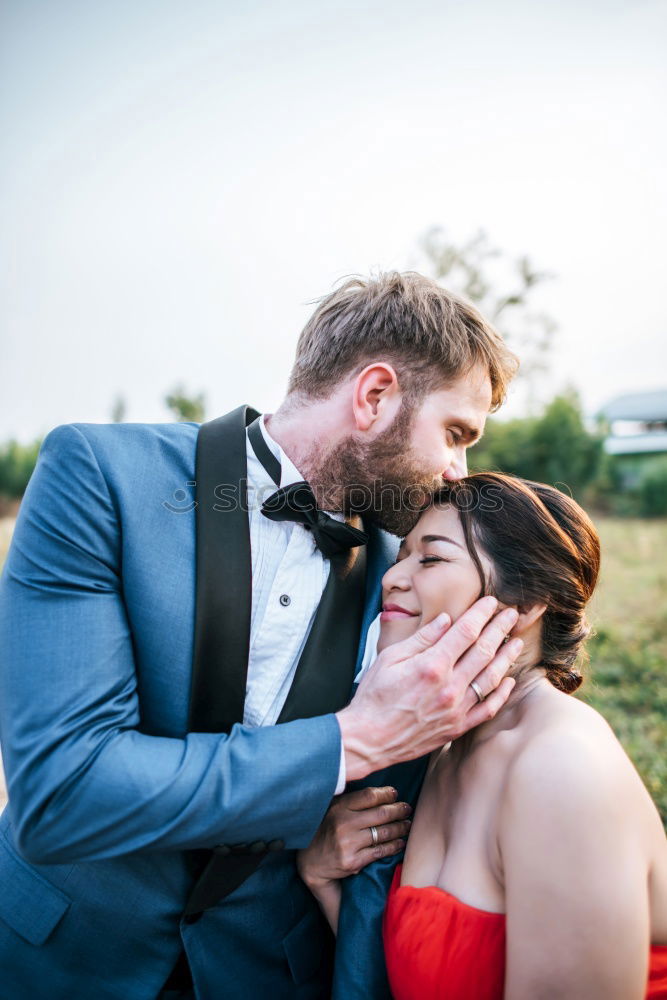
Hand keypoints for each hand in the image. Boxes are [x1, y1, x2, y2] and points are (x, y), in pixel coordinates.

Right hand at [296, 786, 410, 890]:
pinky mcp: (352, 862)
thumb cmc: (326, 830)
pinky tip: (400, 842)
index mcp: (339, 807)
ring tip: (407, 824)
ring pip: (383, 833)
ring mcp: (348, 843)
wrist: (311, 862)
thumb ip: (352, 801)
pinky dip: (394, 846)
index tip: (395, 794)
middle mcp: (343, 823)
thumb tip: (383, 792)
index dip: (386, 794)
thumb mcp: (333, 809)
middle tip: (407, 809)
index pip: (369, 795)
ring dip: (400, 828)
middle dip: (399, 810)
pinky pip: (380, 851)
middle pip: (381, 813)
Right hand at [337, 597, 522, 779]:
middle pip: (483, 651)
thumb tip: (446, 619)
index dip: (481, 614)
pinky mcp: (457, 727)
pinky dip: (501, 694)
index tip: (491, 602)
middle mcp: (449, 686)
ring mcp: (456, 709)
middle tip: (511, 614)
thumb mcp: (390, 657)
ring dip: (506, 657)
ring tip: (515, 642)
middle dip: (499, 629)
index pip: (465, 632)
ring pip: (491, 678)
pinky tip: (508, 680)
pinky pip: (487, 709)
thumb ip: (422, 638)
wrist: (369, 739)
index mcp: (432, 665)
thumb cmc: (374, 696)